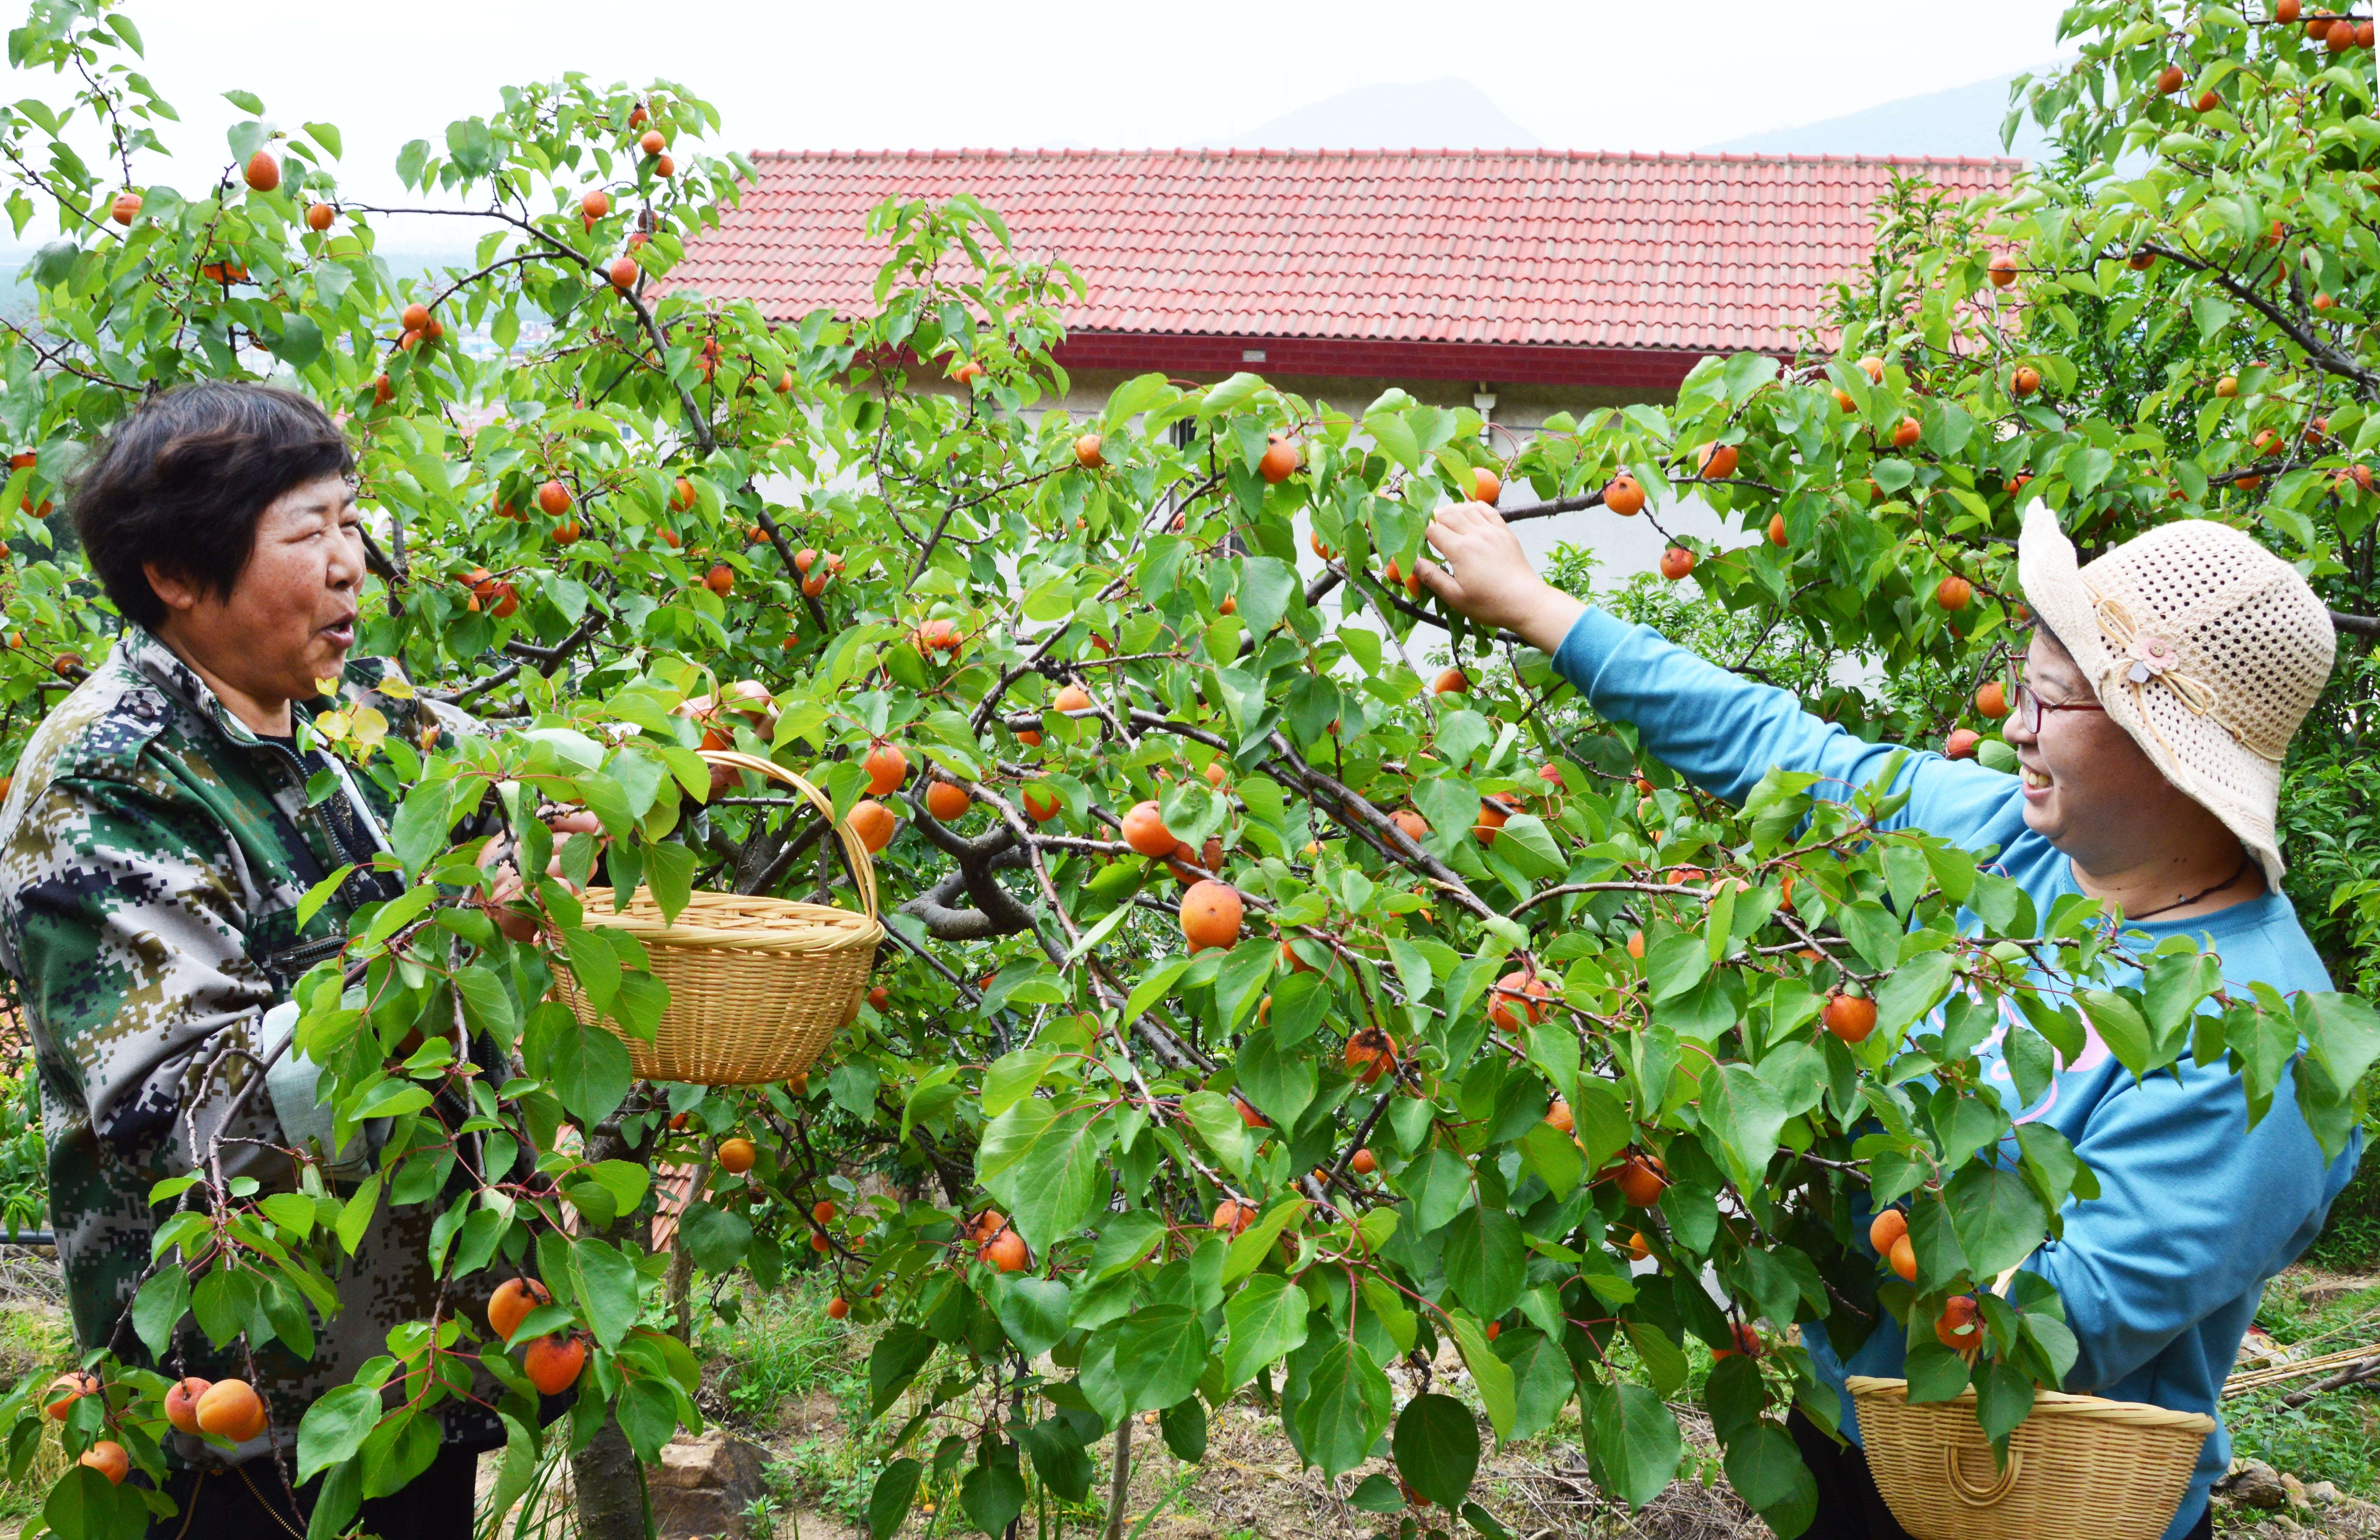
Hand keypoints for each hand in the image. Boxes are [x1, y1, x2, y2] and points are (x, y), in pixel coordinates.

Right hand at [1415, 501, 1585, 654]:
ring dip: (1452, 511)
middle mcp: (1476, 534)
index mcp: (1461, 550)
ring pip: (1466, 508)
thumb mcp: (1455, 597)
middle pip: (1447, 513)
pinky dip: (1474, 507)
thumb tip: (1411, 562)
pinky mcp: (1505, 532)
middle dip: (1432, 517)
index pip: (1432, 529)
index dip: (1419, 530)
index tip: (1414, 537)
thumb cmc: (1490, 604)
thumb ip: (1432, 577)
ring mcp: (1492, 531)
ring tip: (1444, 522)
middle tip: (1426, 529)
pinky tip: (1469, 513)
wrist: (1526, 602)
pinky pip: (1487, 510)